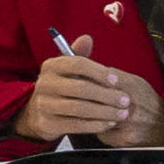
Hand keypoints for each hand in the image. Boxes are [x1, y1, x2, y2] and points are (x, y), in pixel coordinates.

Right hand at [23, 45, 162, 144]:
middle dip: (107, 95)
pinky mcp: (47, 123)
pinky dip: (95, 125)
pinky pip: (76, 125)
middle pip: (81, 88)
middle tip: (126, 101)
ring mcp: (44, 105)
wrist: (37, 113)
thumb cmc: (61, 88)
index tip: (116, 80)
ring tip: (122, 114)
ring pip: (80, 109)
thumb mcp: (67, 70)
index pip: (78, 64)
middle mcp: (45, 84)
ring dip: (105, 112)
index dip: (99, 72)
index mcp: (52, 66)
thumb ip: (80, 55)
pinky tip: (109, 123)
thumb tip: (87, 38)